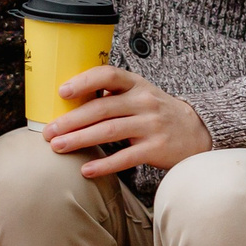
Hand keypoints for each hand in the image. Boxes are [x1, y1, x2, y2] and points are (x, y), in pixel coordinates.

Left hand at [42, 66, 213, 178]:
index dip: (84, 81)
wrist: (198, 131)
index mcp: (136, 84)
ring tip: (58, 147)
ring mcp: (151, 125)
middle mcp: (144, 101)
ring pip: (109, 131)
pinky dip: (104, 165)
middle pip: (102, 108)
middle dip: (71, 120)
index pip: (108, 75)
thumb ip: (111, 94)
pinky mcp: (156, 148)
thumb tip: (66, 101)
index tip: (62, 92)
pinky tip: (86, 170)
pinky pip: (126, 157)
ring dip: (80, 140)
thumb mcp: (139, 94)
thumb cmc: (156, 112)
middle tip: (48, 132)